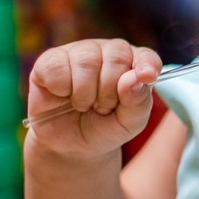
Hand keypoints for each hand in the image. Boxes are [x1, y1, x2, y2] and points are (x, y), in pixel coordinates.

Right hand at [25, 39, 160, 162]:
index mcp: (132, 63)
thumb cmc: (104, 128)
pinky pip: (57, 66)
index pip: (146, 56)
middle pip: (117, 56)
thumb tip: (134, 78)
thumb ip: (138, 101)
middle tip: (103, 108)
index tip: (147, 77)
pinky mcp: (50, 61)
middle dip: (110, 91)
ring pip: (87, 60)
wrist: (70, 145)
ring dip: (86, 93)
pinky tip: (62, 95)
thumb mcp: (129, 123)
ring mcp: (78, 53)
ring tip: (84, 105)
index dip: (147, 65)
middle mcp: (107, 52)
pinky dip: (61, 88)